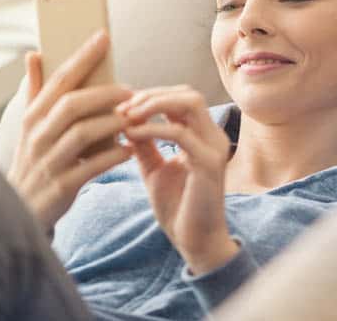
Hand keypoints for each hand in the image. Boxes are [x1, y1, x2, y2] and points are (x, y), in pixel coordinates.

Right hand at [7, 31, 132, 232]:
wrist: (17, 210)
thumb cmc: (33, 161)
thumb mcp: (28, 126)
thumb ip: (34, 90)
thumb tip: (34, 53)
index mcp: (32, 117)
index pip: (58, 79)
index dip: (81, 57)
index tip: (104, 37)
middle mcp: (37, 135)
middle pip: (71, 104)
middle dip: (104, 93)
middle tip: (130, 90)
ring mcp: (48, 161)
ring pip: (82, 133)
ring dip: (111, 123)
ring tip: (132, 119)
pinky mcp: (61, 186)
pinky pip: (92, 167)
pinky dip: (113, 157)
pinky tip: (129, 150)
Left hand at [117, 85, 238, 273]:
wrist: (195, 242)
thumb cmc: (177, 206)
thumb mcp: (153, 168)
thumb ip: (143, 143)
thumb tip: (122, 119)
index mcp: (203, 135)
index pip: (182, 98)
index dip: (152, 96)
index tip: (121, 105)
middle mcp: (214, 136)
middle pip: (189, 94)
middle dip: (153, 95)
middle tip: (123, 106)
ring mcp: (215, 147)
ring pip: (190, 104)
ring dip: (154, 104)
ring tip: (126, 114)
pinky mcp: (209, 163)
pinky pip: (180, 134)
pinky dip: (152, 129)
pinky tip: (131, 134)